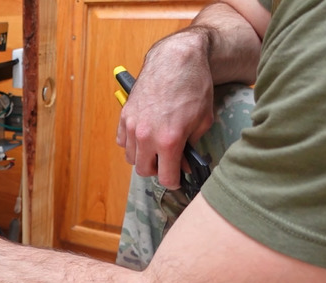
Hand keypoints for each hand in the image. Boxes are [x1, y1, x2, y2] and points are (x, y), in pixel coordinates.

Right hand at [116, 31, 214, 188]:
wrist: (176, 59)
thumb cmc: (194, 87)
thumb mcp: (203, 121)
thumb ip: (191, 146)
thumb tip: (184, 162)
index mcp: (169, 141)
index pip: (165, 178)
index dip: (174, 181)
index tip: (178, 179)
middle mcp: (146, 136)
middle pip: (144, 170)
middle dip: (157, 170)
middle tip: (168, 161)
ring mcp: (132, 126)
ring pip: (131, 157)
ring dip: (143, 157)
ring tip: (155, 148)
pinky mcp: (124, 115)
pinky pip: (122, 141)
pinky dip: (131, 144)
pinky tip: (144, 136)